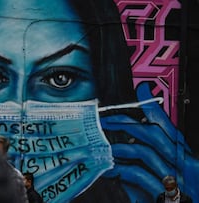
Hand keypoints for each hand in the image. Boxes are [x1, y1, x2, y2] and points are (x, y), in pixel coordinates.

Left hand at [101, 82, 197, 202]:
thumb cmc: (189, 195)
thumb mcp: (178, 176)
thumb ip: (161, 161)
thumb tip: (135, 148)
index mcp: (187, 158)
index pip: (170, 127)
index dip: (155, 108)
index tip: (143, 90)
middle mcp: (183, 165)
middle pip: (154, 134)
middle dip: (126, 124)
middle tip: (106, 120)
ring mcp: (175, 179)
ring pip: (144, 152)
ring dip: (121, 147)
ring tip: (104, 146)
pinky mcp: (166, 194)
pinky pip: (140, 175)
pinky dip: (123, 170)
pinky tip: (111, 169)